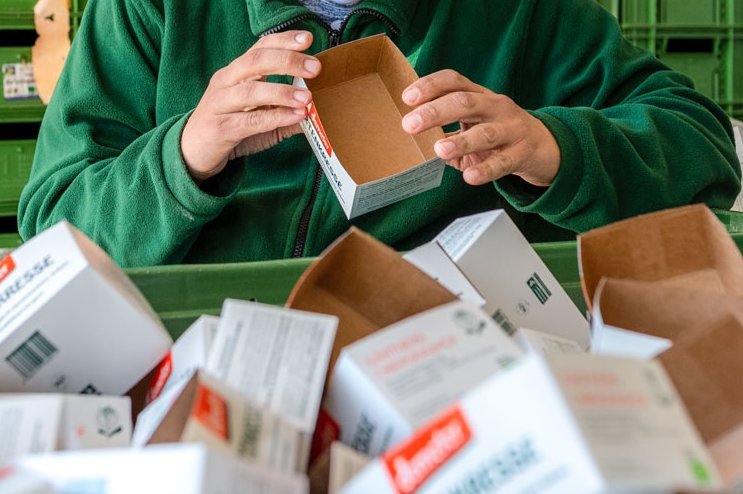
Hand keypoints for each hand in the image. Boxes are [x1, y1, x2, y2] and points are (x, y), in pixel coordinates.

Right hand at [181, 31, 320, 183]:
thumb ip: (285, 112)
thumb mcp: (260, 117)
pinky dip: (274, 118)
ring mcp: (220, 104)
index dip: (283, 41)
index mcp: (236, 73)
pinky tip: (294, 117)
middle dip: (286, 61)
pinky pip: (249, 121)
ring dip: (281, 92)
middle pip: (254, 62)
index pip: (259, 48)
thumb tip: (317, 111)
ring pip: (250, 91)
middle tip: (314, 67)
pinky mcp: (220, 128)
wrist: (193, 152)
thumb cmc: (229, 128)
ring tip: (306, 97)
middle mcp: (226, 82)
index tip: (307, 39)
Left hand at [401, 70, 559, 186]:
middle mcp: (496, 106)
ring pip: (485, 133)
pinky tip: (470, 177)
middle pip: (465, 102)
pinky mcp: (522, 153)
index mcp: (479, 95)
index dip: (430, 86)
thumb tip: (412, 140)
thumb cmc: (498, 133)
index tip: (407, 97)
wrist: (544, 145)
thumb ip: (447, 128)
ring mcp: (511, 129)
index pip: (454, 81)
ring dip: (461, 141)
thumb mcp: (474, 123)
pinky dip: (486, 170)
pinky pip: (503, 162)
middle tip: (410, 124)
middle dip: (435, 112)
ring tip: (439, 150)